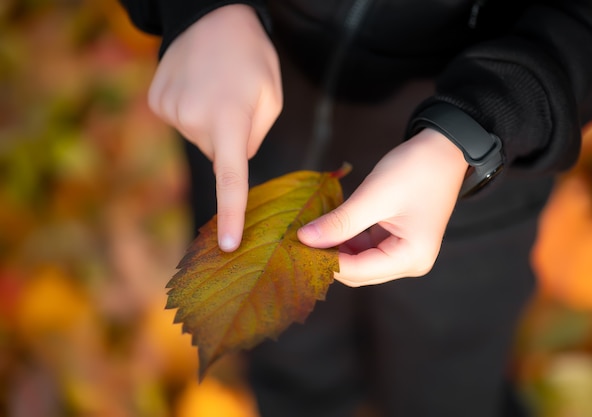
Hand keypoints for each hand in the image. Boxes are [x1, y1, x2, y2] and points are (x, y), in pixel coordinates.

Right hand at [147, 5, 282, 250]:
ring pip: (199, 137)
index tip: (227, 245)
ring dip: (210, 122)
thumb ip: (253, 137)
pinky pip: (182, 122)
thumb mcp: (270, 97)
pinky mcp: (156, 102)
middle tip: (235, 101)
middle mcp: (194, 120)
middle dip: (229, 138)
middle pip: (217, 154)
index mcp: (229, 120)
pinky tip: (197, 86)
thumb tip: (230, 160)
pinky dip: (192, 112)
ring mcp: (170, 111)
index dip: (231, 213)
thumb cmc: (251, 57)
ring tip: (215, 87)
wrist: (211, 15)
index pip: (232, 178)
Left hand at [297, 129, 468, 286]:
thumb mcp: (374, 196)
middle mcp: (410, 263)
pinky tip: (326, 227)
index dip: (323, 261)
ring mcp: (404, 253)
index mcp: (411, 258)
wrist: (443, 149)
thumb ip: (340, 222)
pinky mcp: (396, 241)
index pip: (356, 271)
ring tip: (307, 233)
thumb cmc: (416, 170)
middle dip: (327, 258)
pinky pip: (364, 248)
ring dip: (334, 249)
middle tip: (295, 241)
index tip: (293, 247)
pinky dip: (344, 239)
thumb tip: (304, 240)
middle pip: (357, 272)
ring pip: (357, 262)